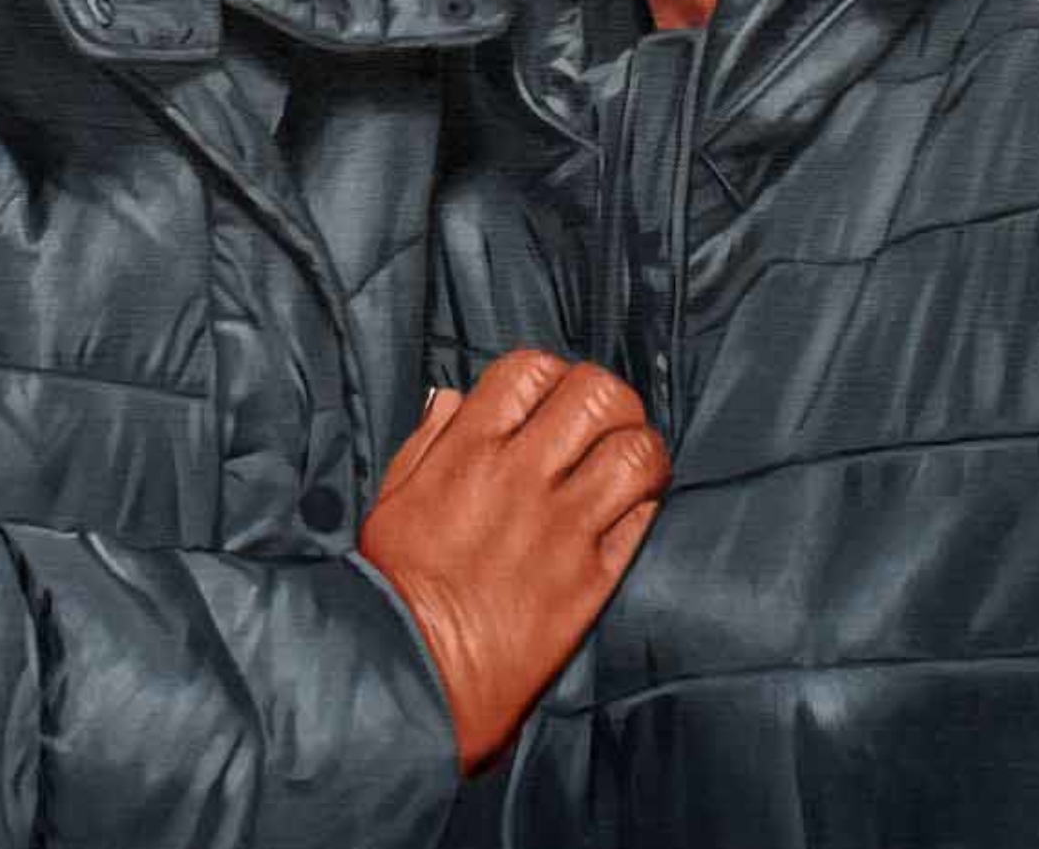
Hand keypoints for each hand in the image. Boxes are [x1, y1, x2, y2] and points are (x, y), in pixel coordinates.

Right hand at [359, 351, 667, 773]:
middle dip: (608, 398)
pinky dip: (645, 503)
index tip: (551, 397)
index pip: (531, 368)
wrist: (415, 670)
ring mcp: (563, 527)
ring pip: (636, 453)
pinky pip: (642, 520)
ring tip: (629, 463)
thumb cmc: (395, 583)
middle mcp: (521, 476)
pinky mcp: (591, 579)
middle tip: (603, 422)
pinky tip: (630, 508)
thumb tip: (455, 399)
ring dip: (639, 448)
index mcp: (468, 449)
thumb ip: (430, 439)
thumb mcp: (394, 494)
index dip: (551, 373)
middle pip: (596, 395)